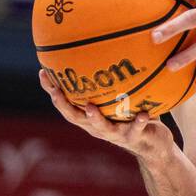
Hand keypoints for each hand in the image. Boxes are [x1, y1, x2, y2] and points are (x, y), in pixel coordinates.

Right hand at [39, 69, 174, 161]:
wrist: (153, 145)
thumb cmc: (133, 116)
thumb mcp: (120, 99)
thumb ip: (112, 83)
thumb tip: (104, 50)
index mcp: (90, 118)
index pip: (66, 104)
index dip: (52, 91)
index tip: (42, 73)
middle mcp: (98, 128)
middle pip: (75, 118)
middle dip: (63, 104)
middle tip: (55, 91)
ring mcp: (116, 134)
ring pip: (101, 128)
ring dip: (95, 118)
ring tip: (91, 107)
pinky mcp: (136, 138)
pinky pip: (137, 129)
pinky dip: (138, 122)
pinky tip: (142, 114)